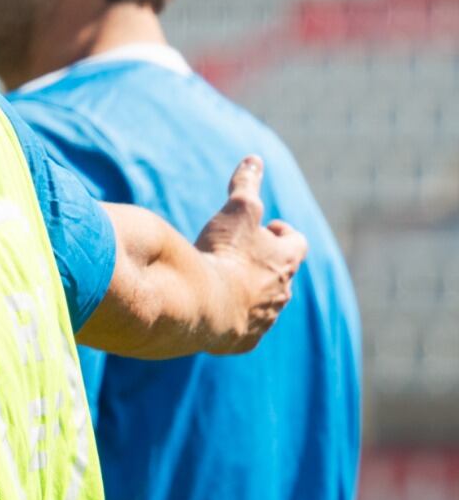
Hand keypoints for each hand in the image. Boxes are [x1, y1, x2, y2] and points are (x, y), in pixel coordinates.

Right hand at [193, 156, 307, 353]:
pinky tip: (215, 308)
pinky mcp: (244, 340)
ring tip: (226, 281)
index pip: (297, 242)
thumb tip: (255, 159)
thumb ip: (247, 184)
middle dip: (266, 264)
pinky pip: (245, 328)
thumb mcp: (237, 210)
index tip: (267, 227)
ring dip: (250, 291)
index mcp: (287, 260)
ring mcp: (264, 319)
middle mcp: (282, 292)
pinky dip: (235, 317)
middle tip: (243, 253)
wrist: (202, 303)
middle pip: (283, 275)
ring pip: (265, 303)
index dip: (283, 233)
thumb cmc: (223, 253)